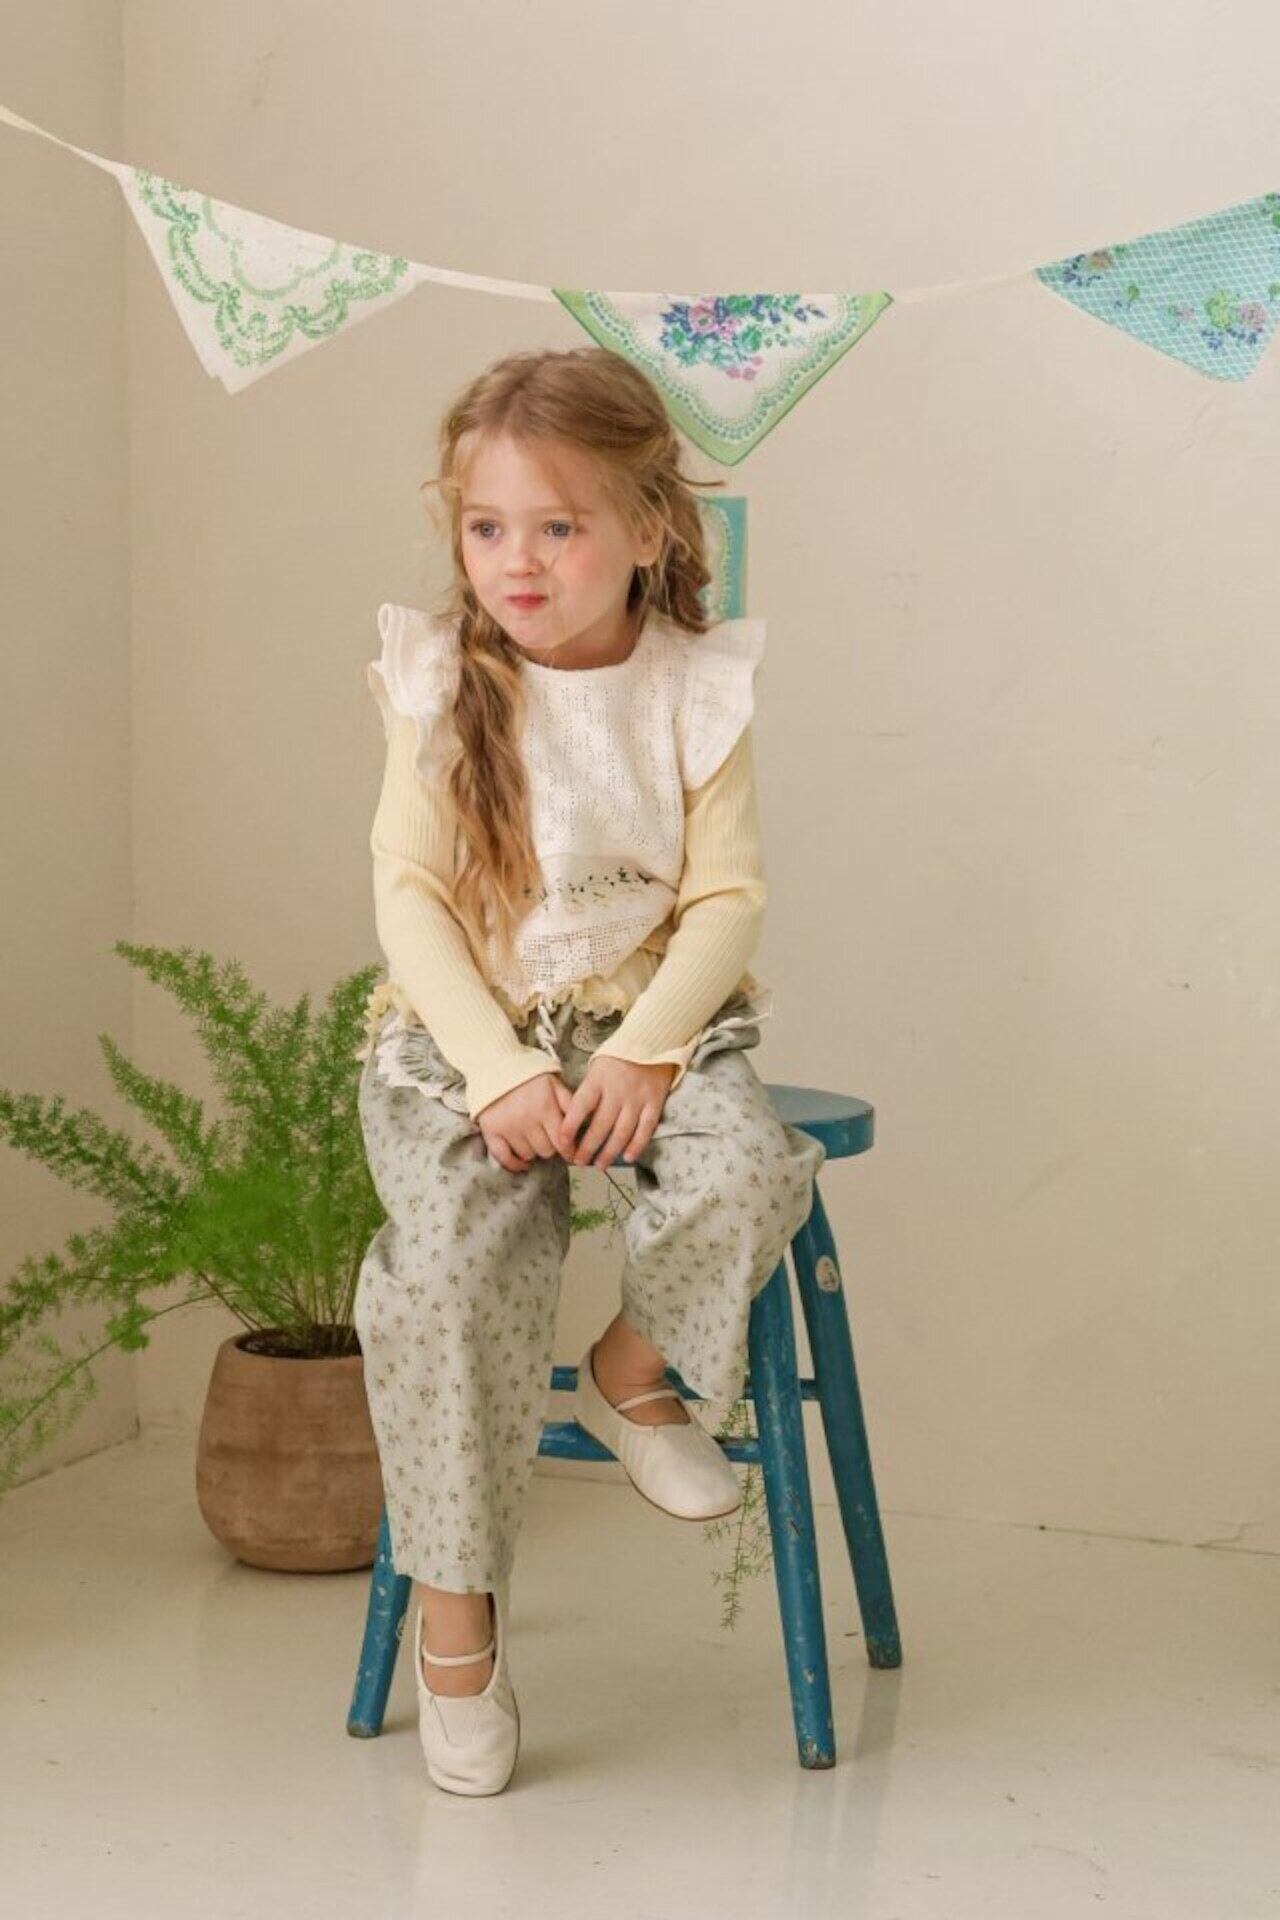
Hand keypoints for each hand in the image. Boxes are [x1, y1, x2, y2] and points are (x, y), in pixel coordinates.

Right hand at [476, 1070, 574, 1172]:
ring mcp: (507, 1127)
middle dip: (551, 1147)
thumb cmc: (529, 1077)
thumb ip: (569, 1103)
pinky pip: (504, 1158)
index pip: (563, 1142)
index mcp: (545, 1107)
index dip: (569, 1150)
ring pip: (528, 1155)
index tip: (571, 1152)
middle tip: (548, 1138)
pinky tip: (523, 1162)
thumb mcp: (554, 1084)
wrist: (495, 1066)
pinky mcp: (491, 1131)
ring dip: (534, 1151)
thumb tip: (582, 1125)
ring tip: (533, 1139)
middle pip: (546, 1151)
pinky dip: (514, 1164)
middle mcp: (526, 1120)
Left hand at [556, 1055, 677, 1169]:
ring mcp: (637, 1098)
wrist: (652, 1041)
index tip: (562, 1143)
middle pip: (600, 1125)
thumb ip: (588, 1092)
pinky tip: (628, 1157)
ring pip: (622, 1131)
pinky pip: (646, 1128)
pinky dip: (637, 1145)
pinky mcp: (655, 1102)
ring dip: (609, 1152)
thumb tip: (573, 1120)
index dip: (570, 1126)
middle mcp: (617, 1090)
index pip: (581, 1106)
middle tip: (579, 1162)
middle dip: (588, 1147)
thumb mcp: (596, 1067)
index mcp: (598, 1080)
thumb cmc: (618, 1057)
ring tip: (600, 1165)